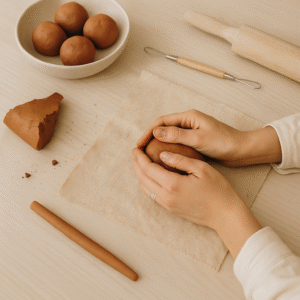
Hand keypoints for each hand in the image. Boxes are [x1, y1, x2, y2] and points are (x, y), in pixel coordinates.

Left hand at [132, 147, 241, 229]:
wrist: (225, 215)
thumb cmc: (217, 189)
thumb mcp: (201, 168)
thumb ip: (180, 160)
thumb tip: (163, 155)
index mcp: (172, 184)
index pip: (148, 168)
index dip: (139, 157)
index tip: (135, 148)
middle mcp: (166, 196)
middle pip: (142, 178)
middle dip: (136, 165)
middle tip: (136, 154)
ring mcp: (168, 205)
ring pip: (145, 189)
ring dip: (140, 175)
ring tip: (140, 164)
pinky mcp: (171, 210)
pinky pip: (152, 196)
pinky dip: (147, 184)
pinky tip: (150, 178)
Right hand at [137, 109, 281, 166]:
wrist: (241, 150)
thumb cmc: (223, 142)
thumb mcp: (199, 138)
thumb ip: (177, 135)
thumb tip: (156, 132)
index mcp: (189, 117)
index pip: (162, 122)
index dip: (149, 132)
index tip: (140, 144)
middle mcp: (188, 123)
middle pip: (164, 128)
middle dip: (151, 138)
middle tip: (141, 151)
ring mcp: (191, 132)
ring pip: (170, 137)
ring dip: (158, 144)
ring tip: (149, 156)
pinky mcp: (195, 141)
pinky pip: (177, 144)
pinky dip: (169, 150)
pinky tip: (164, 159)